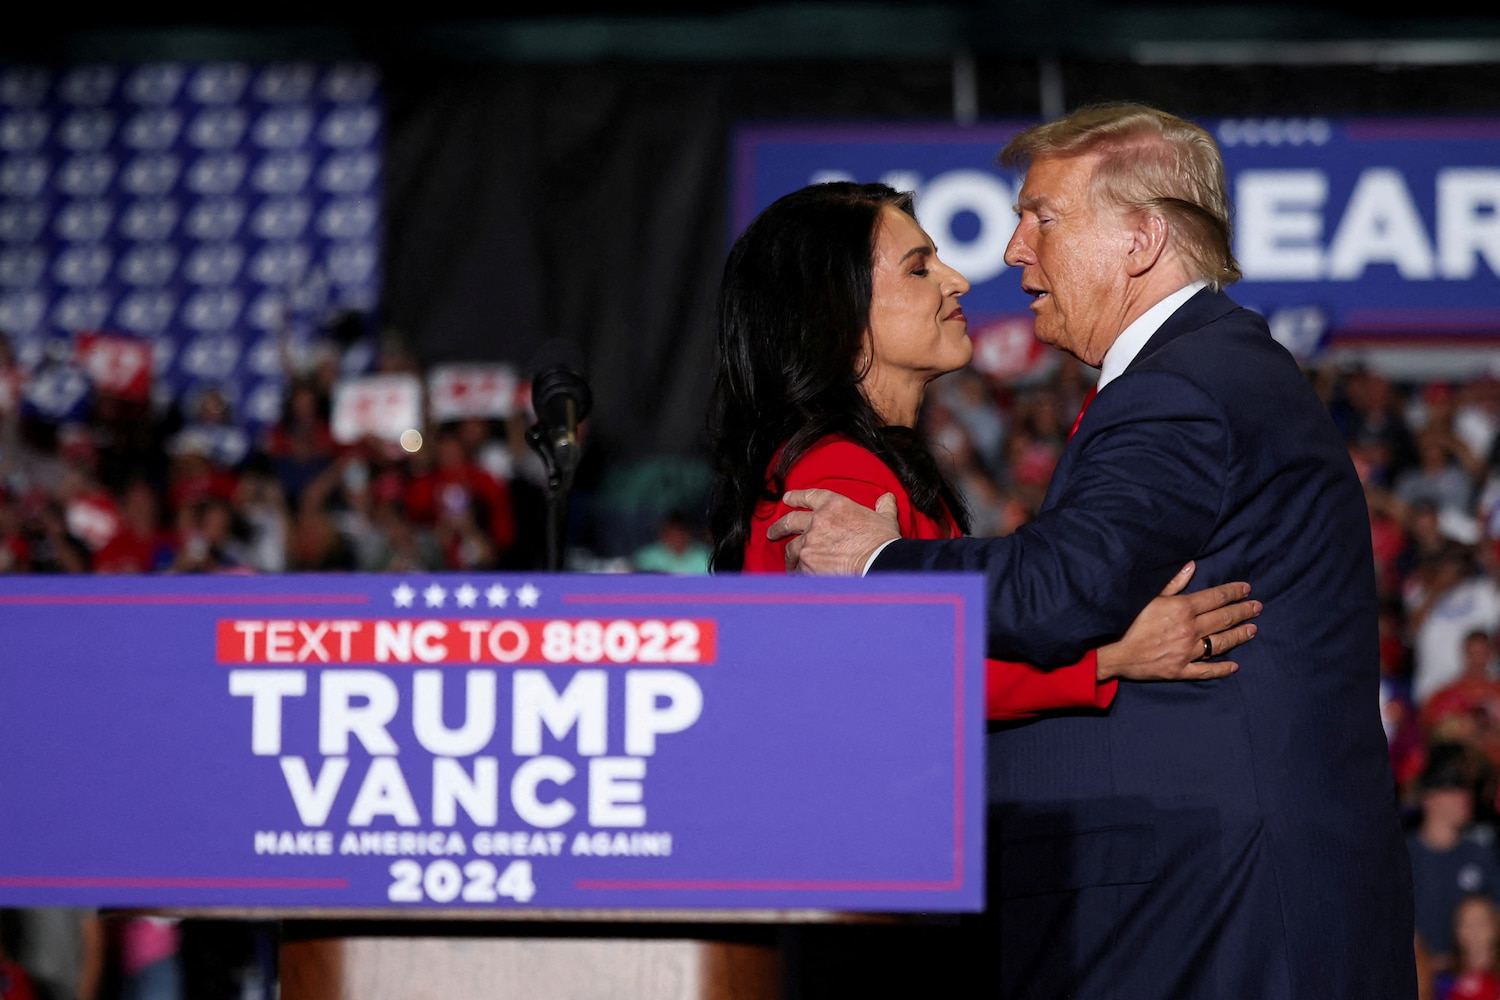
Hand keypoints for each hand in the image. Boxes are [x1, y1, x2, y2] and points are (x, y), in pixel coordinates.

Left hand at [766, 489, 900, 574]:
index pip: (810, 496)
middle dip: (779, 527)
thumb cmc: (883, 543)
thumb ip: (882, 508)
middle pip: (790, 521)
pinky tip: (799, 577)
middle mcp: (817, 522)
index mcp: (835, 505)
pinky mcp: (806, 564)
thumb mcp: (885, 519)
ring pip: (791, 548)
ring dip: (789, 556)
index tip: (787, 498)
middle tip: (773, 532)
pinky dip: (798, 573)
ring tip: (789, 562)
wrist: (878, 564)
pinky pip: (797, 569)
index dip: (796, 497)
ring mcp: (809, 543)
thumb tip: (886, 499)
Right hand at [1095, 561, 1260, 681]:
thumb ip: (1173, 583)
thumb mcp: (1150, 596)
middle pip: (1223, 618)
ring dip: (1238, 635)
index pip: (1216, 598)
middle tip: (1257, 607)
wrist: (1114, 652)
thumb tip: (1192, 566)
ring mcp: (1187, 651)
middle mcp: (1190, 629)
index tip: (1246, 589)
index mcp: (1183, 608)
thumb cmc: (1129, 621)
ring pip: (1220, 643)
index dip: (1233, 592)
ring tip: (1252, 630)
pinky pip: (1206, 670)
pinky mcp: (1181, 669)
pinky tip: (1234, 666)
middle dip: (1243, 611)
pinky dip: (1221, 669)